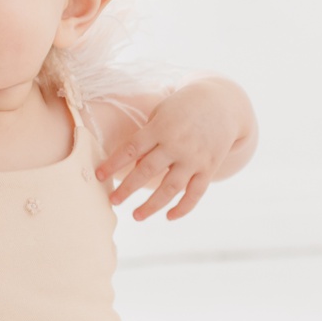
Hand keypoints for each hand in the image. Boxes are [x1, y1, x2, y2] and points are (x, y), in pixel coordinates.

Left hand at [93, 80, 252, 219]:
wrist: (223, 103)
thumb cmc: (183, 107)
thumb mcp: (162, 112)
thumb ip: (148, 136)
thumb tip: (131, 164)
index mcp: (161, 127)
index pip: (131, 149)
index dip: (113, 164)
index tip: (99, 176)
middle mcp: (177, 144)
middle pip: (147, 171)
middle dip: (127, 189)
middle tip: (113, 201)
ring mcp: (194, 158)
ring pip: (170, 188)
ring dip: (151, 205)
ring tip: (136, 216)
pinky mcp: (209, 168)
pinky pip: (195, 193)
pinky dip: (183, 208)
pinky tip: (168, 217)